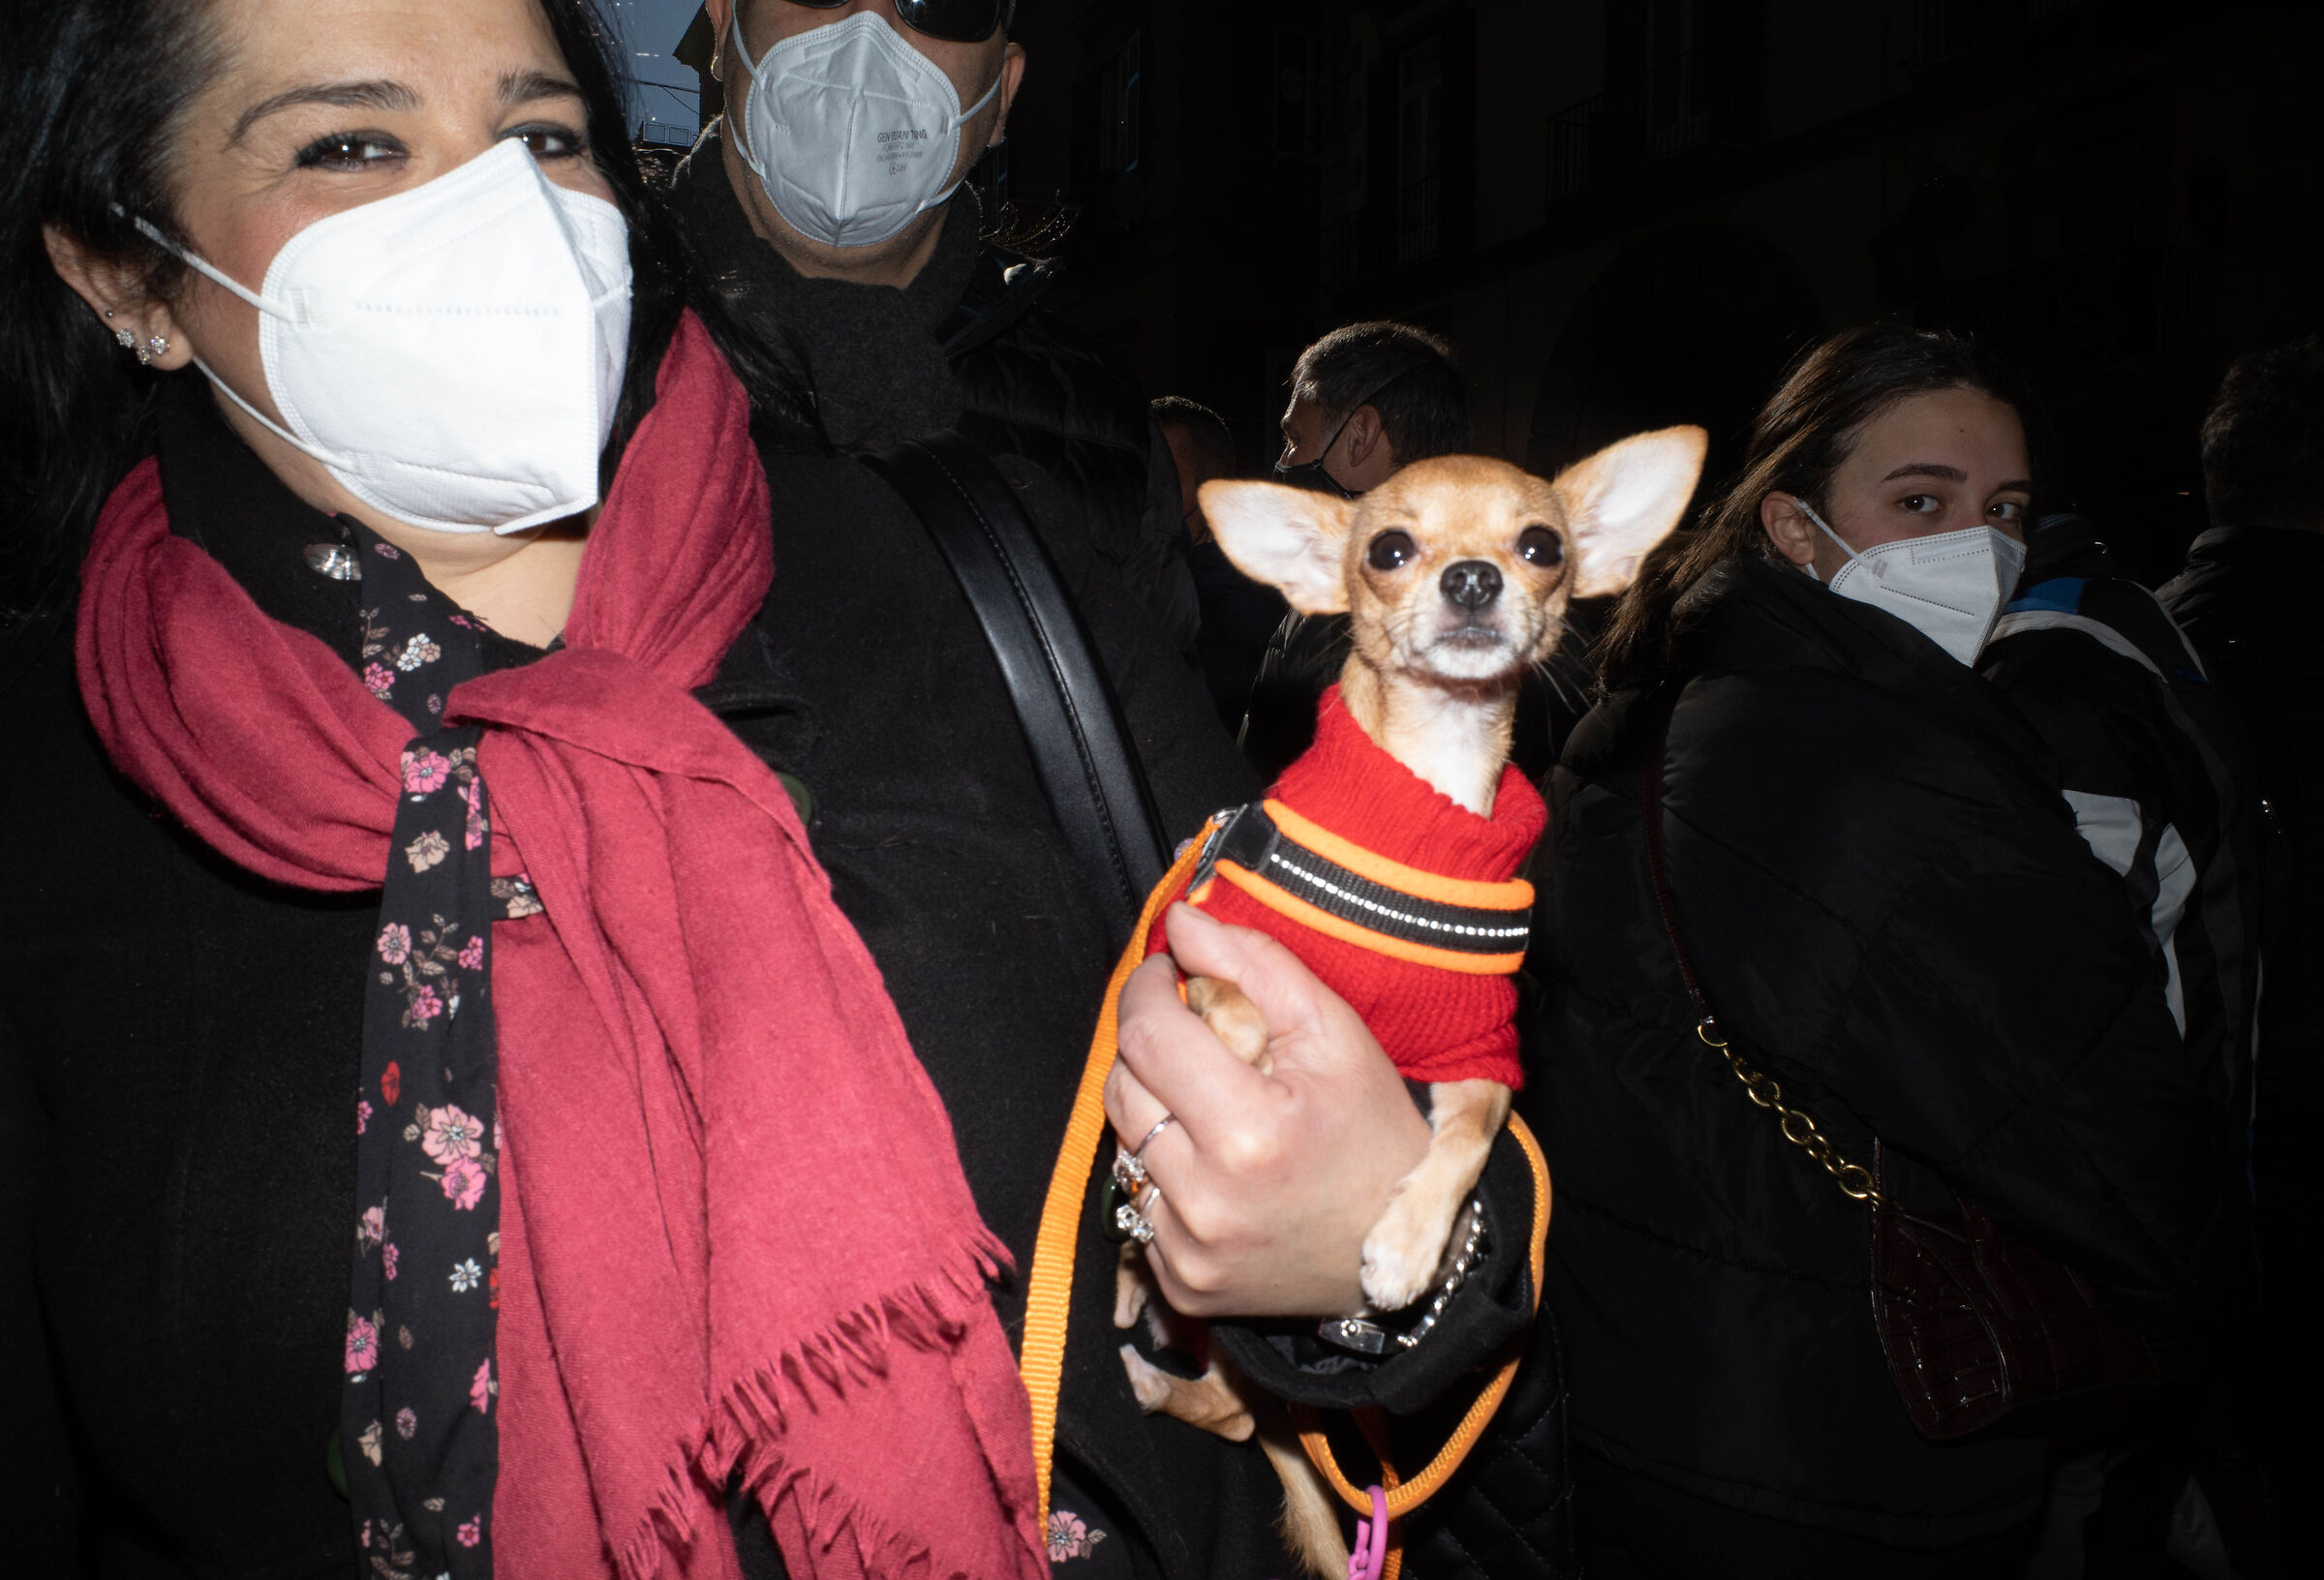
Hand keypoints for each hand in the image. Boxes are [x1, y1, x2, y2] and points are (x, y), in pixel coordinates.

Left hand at [1104, 904, 1431, 1318]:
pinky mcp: (1179, 1284)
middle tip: (1199, 1039)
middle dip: (1151, 1048)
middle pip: (1122, 1088)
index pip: (1147, 1034)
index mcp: (1250, 1133)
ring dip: (1154, 1107)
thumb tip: (1179, 922)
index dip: (1148, 989)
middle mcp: (1208, 1203)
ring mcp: (1187, 1252)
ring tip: (1211, 1103)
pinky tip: (1217, 1166)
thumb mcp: (1335, 1035)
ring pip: (1122, 1142)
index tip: (1169, 974)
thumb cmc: (1373, 1132)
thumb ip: (1254, 967)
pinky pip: (1138, 1201)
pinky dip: (1166, 1171)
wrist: (1401, 1255)